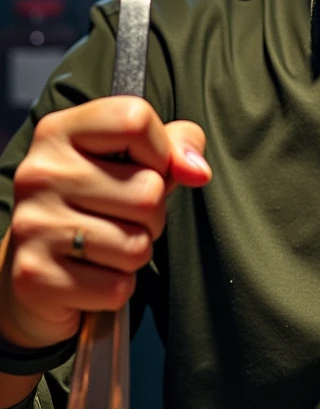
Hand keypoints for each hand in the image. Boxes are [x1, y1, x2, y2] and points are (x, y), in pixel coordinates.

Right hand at [0, 98, 210, 349]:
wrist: (35, 272)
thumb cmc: (95, 209)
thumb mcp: (133, 162)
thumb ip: (174, 146)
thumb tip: (197, 171)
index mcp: (59, 132)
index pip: (134, 119)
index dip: (160, 152)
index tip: (149, 170)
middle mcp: (40, 173)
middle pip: (147, 192)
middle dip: (152, 217)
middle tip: (121, 220)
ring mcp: (33, 224)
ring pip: (136, 244)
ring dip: (134, 255)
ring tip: (105, 249)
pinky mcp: (35, 276)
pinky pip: (116, 287)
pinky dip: (116, 289)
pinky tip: (90, 276)